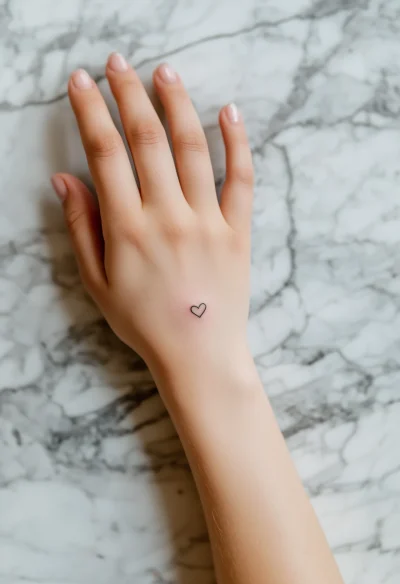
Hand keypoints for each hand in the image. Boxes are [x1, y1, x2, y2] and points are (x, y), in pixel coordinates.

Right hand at [51, 54, 253, 373]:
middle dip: (129, 94)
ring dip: (177, 104)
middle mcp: (168, 216)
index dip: (91, 111)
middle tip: (119, 63)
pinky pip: (241, 179)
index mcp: (128, 228)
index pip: (105, 153)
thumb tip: (65, 181)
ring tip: (165, 73)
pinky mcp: (238, 230)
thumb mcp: (98, 283)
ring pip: (193, 148)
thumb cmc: (144, 323)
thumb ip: (82, 229)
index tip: (82, 82)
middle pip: (147, 139)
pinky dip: (238, 142)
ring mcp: (207, 220)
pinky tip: (229, 112)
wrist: (199, 354)